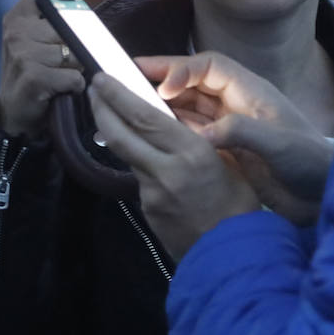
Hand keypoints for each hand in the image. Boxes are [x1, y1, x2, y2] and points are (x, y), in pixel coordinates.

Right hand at [0, 0, 83, 136]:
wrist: (15, 112)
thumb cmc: (31, 70)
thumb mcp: (34, 35)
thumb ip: (49, 5)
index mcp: (17, 16)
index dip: (68, 4)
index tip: (70, 22)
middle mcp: (16, 31)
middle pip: (68, 26)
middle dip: (76, 44)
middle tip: (65, 60)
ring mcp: (22, 54)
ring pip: (72, 52)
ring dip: (76, 68)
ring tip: (62, 75)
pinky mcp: (33, 78)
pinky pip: (72, 76)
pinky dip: (75, 85)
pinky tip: (63, 89)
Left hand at [88, 71, 259, 261]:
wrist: (232, 256)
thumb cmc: (240, 203)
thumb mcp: (226, 160)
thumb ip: (196, 140)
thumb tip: (173, 121)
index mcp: (191, 152)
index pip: (143, 116)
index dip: (118, 95)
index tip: (101, 78)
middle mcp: (165, 169)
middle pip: (120, 133)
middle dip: (101, 108)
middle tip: (93, 89)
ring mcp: (151, 193)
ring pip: (127, 155)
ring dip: (118, 133)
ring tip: (116, 116)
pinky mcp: (147, 210)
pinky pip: (139, 178)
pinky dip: (140, 162)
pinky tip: (149, 160)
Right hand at [141, 52, 333, 224]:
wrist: (324, 193)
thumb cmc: (309, 162)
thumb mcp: (278, 145)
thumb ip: (241, 132)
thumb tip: (201, 134)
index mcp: (251, 91)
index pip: (209, 66)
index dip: (182, 70)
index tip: (161, 88)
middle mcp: (237, 103)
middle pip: (193, 81)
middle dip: (162, 79)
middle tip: (125, 78)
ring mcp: (231, 125)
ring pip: (189, 106)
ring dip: (163, 104)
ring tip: (130, 105)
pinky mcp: (227, 149)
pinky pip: (192, 131)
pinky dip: (172, 128)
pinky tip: (152, 133)